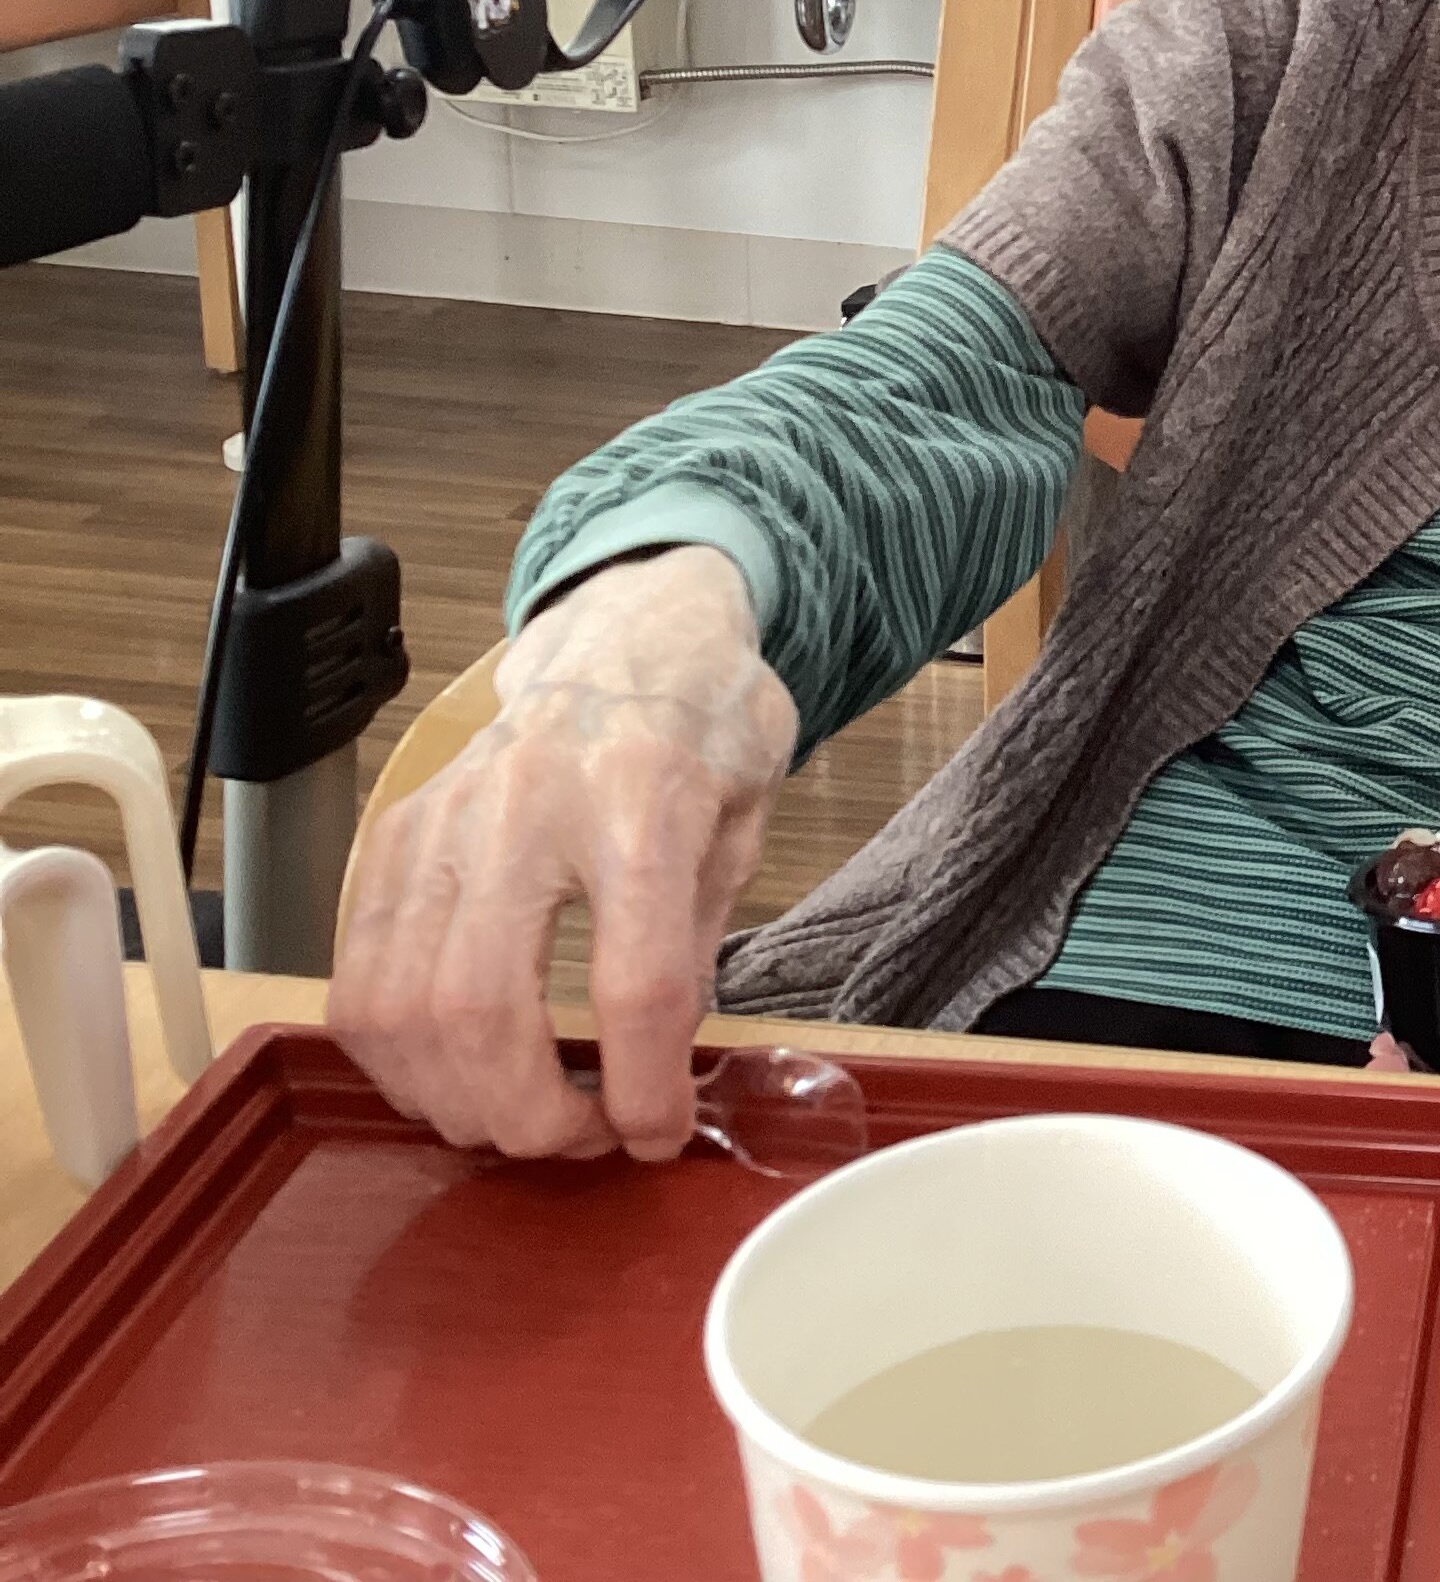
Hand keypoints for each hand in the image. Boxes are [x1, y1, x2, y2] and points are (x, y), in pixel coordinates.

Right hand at [329, 546, 794, 1160]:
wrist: (626, 637)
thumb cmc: (698, 725)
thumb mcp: (747, 818)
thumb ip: (702, 937)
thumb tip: (661, 1061)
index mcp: (643, 799)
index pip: (636, 982)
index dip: (644, 1087)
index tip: (657, 1132)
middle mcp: (527, 808)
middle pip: (482, 1009)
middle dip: (526, 1114)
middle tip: (578, 1138)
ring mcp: (444, 820)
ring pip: (400, 1007)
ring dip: (455, 1098)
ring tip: (518, 1115)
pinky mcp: (392, 836)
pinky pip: (357, 976)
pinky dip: (395, 1054)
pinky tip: (453, 1070)